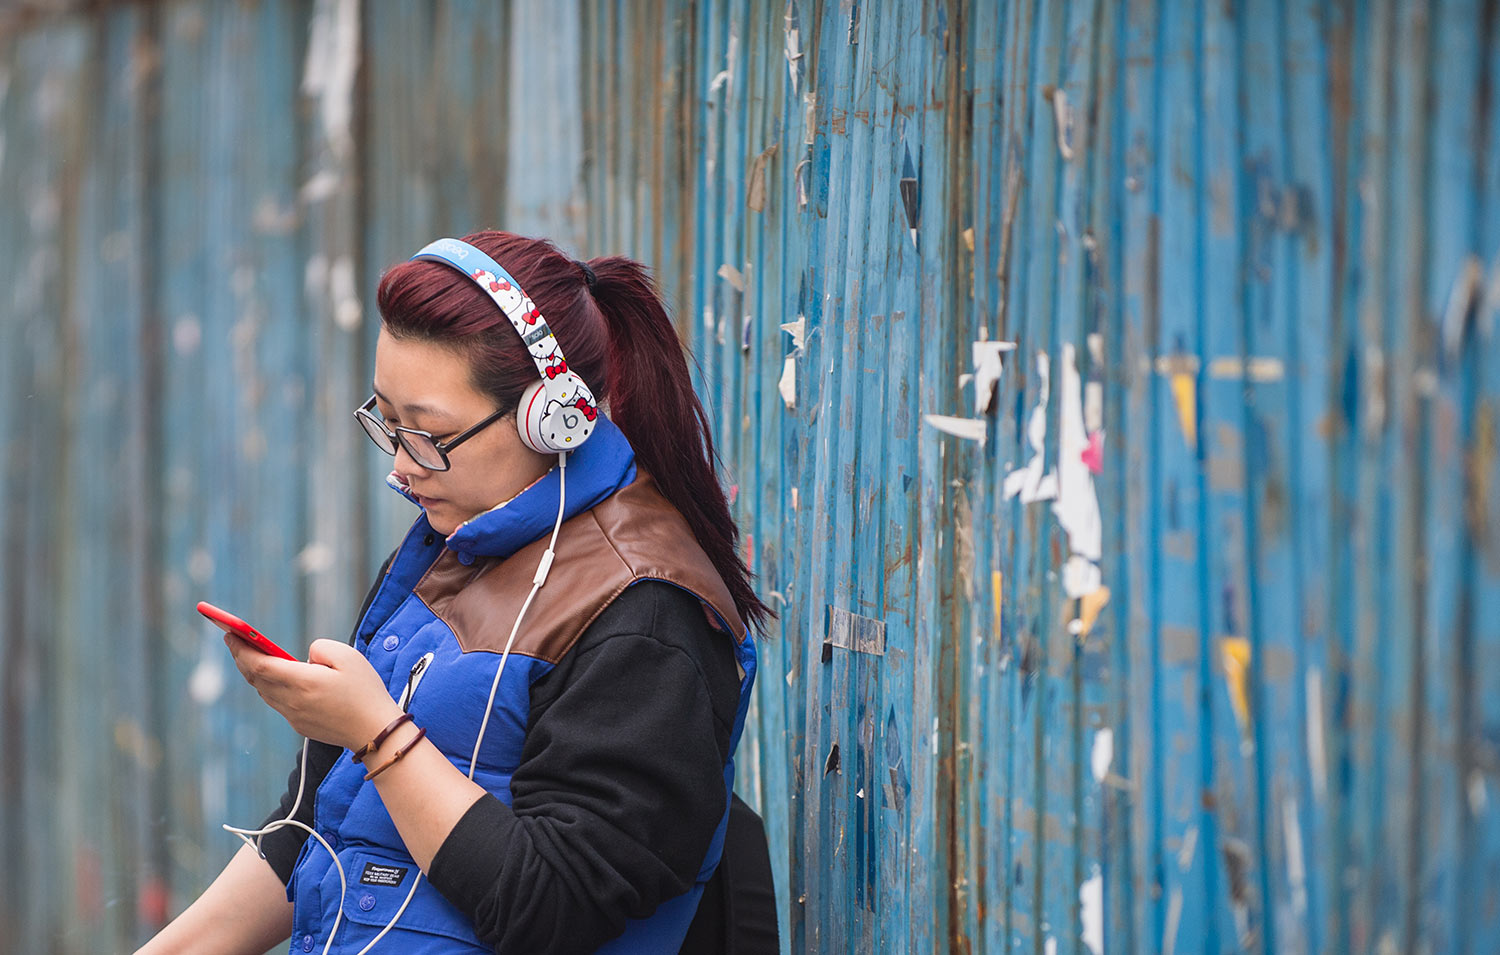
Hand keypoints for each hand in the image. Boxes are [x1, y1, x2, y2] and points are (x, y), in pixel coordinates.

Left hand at [225, 636, 400, 750]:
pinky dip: (268, 686)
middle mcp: (292, 701)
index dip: (241, 648)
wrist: (376, 732)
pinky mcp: (300, 725)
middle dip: (241, 657)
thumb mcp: (348, 656)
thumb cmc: (366, 691)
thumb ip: (320, 648)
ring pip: (263, 691)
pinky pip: (276, 702)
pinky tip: (273, 677)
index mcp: (302, 682)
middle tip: (234, 639)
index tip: (230, 633)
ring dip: (253, 673)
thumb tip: (304, 657)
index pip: (259, 664)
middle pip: (256, 678)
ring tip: (250, 656)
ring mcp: (294, 716)